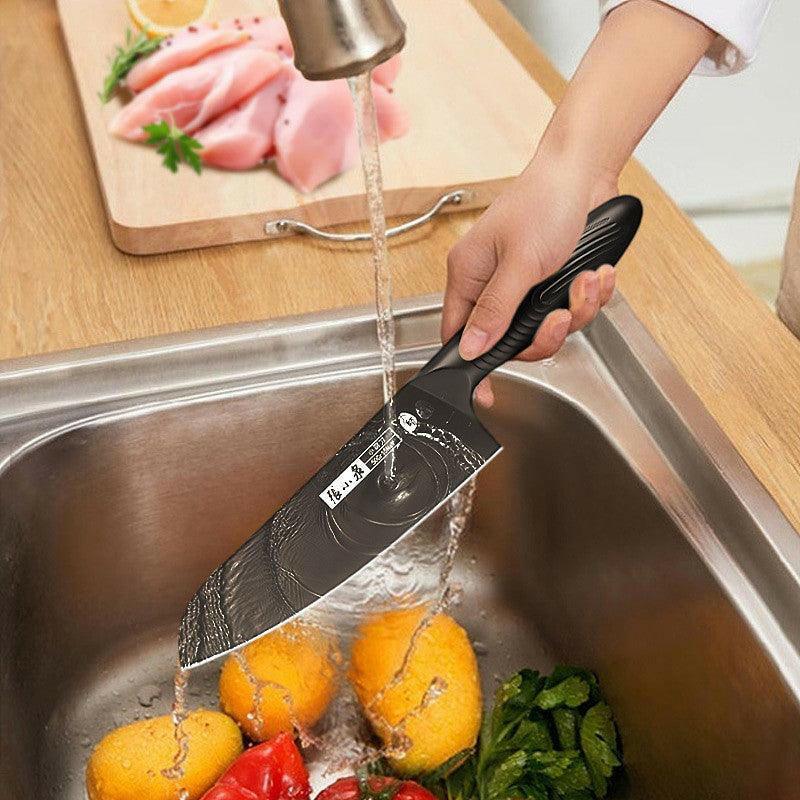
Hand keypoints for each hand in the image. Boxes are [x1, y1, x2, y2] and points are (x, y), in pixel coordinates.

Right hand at [442, 153, 619, 406]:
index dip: (473, 364)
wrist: (584, 171)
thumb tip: (470, 349)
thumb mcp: (520, 263)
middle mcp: (491, 283)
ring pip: (544, 327)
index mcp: (469, 276)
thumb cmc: (544, 201)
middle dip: (545, 332)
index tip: (487, 393)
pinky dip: (587, 296)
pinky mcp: (549, 280)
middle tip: (561, 316)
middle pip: (509, 339)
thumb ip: (495, 311)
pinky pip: (567, 309)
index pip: (458, 334)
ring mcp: (522, 283)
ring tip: (586, 283)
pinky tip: (595, 275)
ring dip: (574, 310)